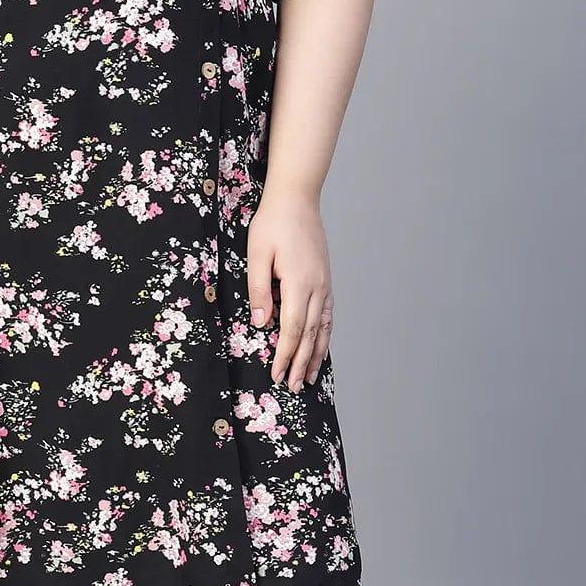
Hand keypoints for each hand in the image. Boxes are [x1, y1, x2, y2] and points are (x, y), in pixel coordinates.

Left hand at [247, 190, 333, 391]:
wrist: (297, 199)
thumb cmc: (272, 223)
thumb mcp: (256, 254)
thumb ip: (258, 289)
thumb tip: (260, 323)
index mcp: (299, 283)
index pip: (292, 329)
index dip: (285, 355)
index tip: (278, 375)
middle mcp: (317, 287)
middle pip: (310, 334)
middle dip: (301, 363)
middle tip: (295, 387)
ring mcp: (325, 283)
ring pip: (323, 327)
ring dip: (317, 354)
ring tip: (311, 376)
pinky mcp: (325, 279)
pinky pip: (328, 314)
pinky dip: (325, 335)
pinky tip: (320, 345)